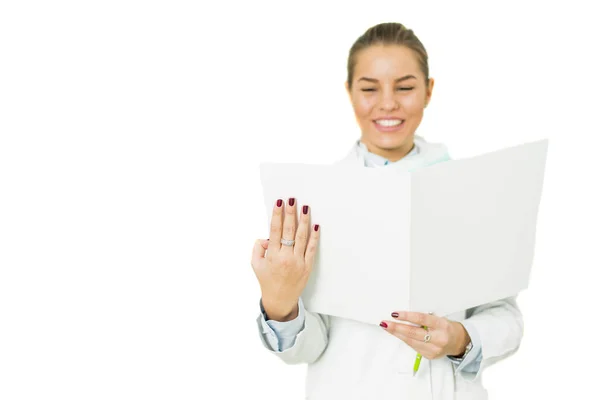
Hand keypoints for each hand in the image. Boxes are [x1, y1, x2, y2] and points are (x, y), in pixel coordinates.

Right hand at [251, 198, 319, 321]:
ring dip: (304, 220)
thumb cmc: (267, 280)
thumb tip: (266, 237)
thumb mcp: (256, 264)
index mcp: (272, 255)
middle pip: (289, 230)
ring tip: (305, 207)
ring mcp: (298, 262)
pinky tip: (316, 225)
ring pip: (302, 237)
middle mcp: (286, 257)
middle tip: (292, 200)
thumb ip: (257, 248)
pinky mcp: (307, 266)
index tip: (279, 203)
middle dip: (290, 213)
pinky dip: (314, 237)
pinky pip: (312, 248)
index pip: (275, 230)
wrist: (280, 299)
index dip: (277, 215)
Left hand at [380, 311, 470, 358]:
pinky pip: (413, 346)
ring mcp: (434, 349)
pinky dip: (405, 339)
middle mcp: (438, 338)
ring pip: (411, 341)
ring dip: (397, 334)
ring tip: (387, 327)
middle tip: (385, 323)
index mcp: (441, 325)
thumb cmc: (446, 327)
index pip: (421, 319)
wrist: (458, 342)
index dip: (407, 316)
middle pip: (413, 333)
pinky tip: (398, 334)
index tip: (395, 314)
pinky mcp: (430, 356)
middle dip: (397, 328)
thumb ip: (423, 318)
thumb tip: (404, 316)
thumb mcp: (438, 318)